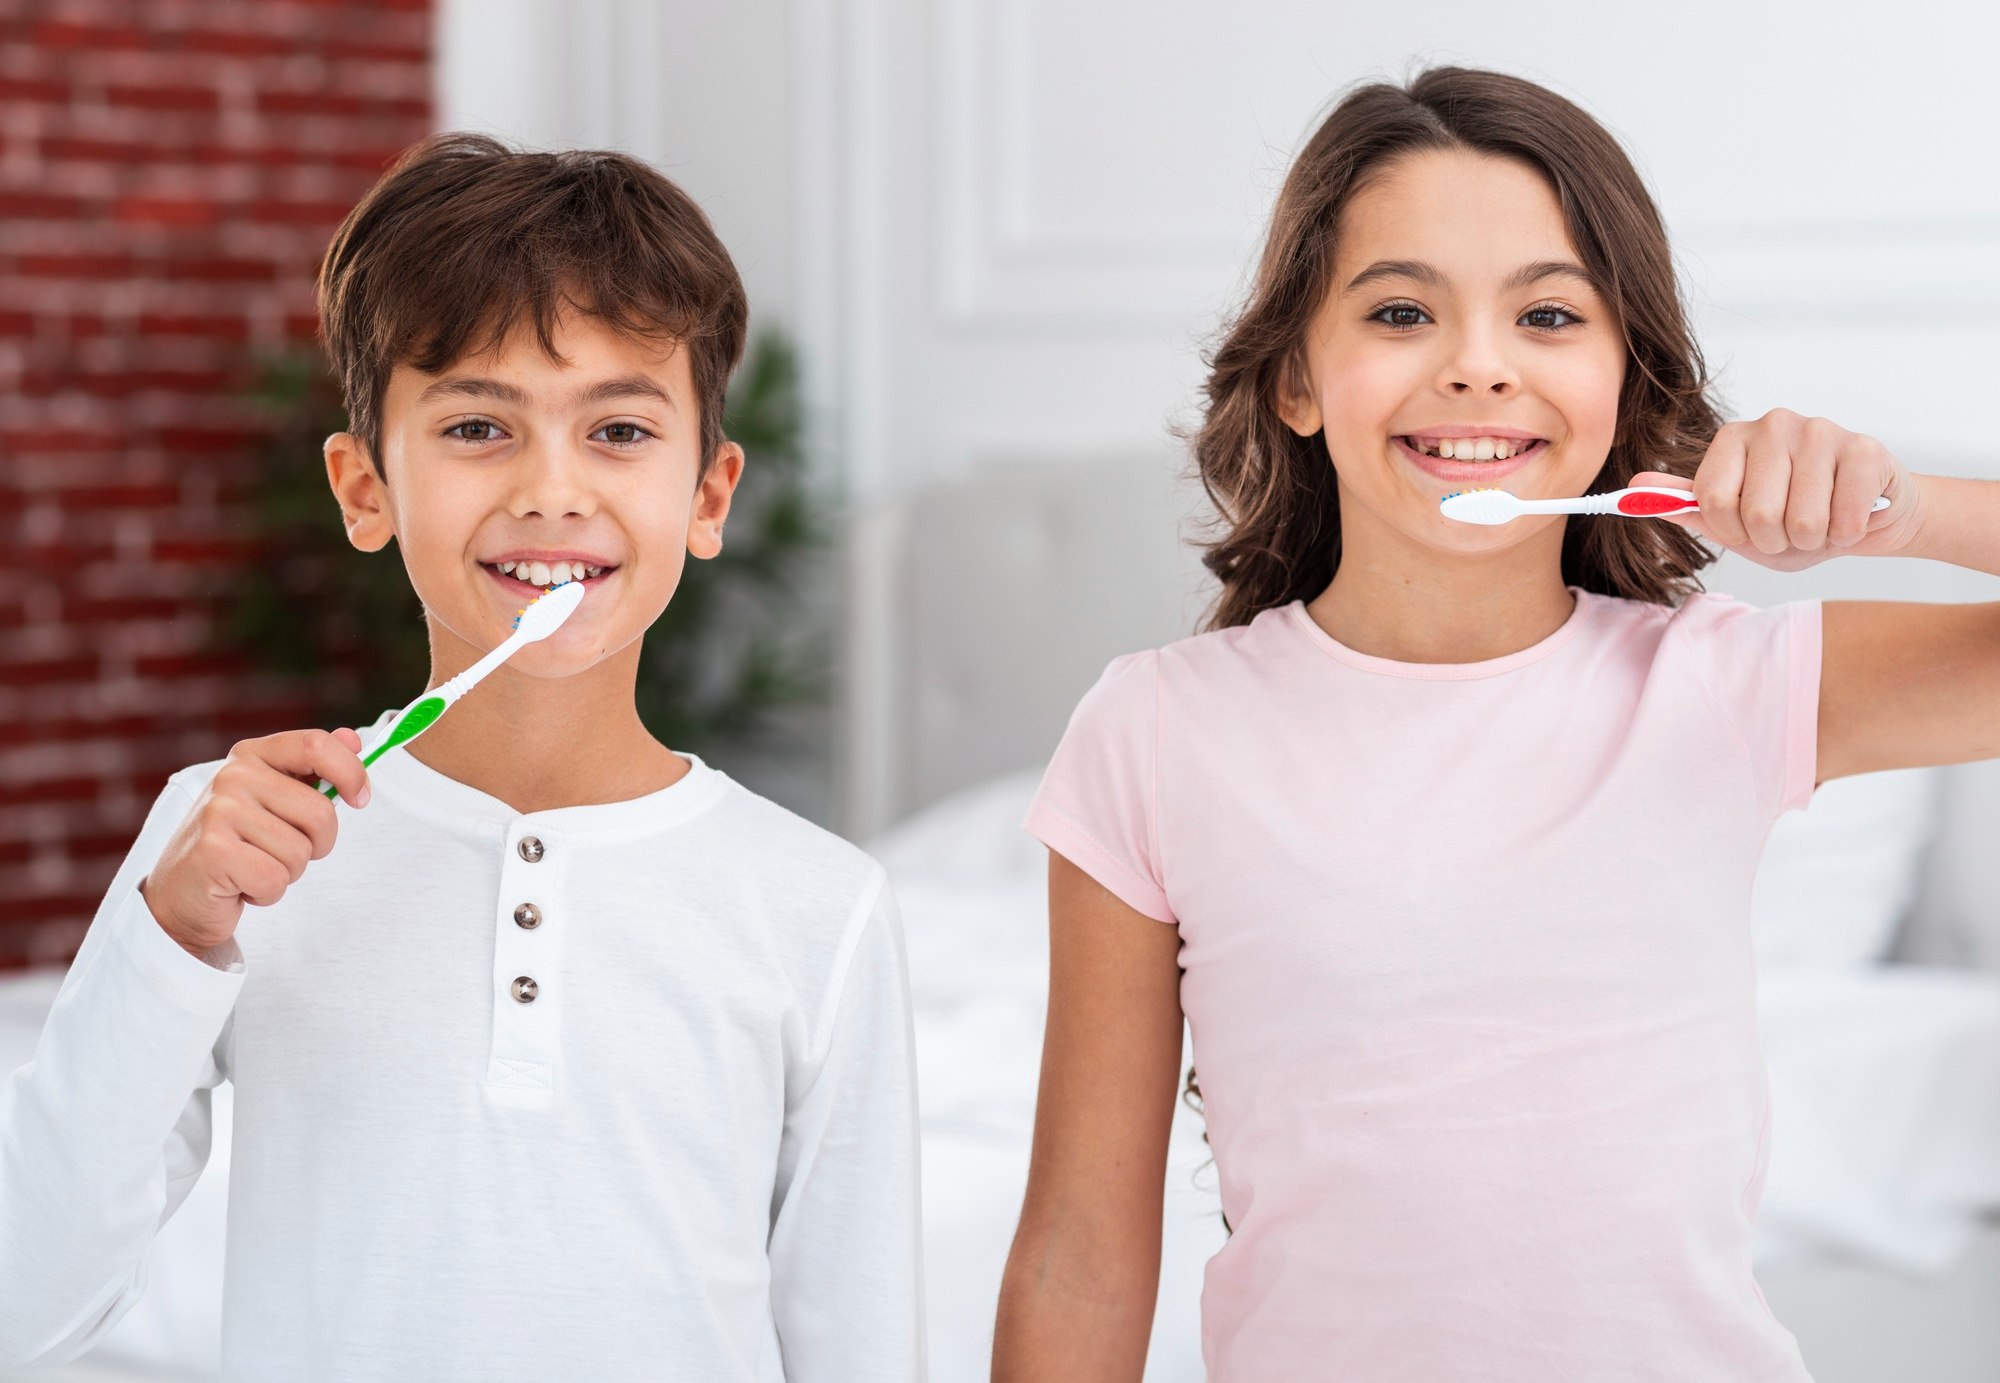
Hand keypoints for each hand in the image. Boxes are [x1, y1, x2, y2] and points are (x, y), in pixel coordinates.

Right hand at [140, 729, 369, 957]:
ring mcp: (219, 811)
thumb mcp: (275, 800)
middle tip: (284, 851)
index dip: (351, 773)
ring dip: (288, 872)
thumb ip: (315, 769)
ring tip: (254, 866)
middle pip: (320, 812)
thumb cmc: (240, 844)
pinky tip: (241, 885)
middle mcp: (233, 776)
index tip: (359, 799)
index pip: (316, 744)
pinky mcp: (213, 851)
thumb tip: (354, 738)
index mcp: (252, 755)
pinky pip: (276, 878)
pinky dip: (268, 892)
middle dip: (318, 844)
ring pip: (301, 851)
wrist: (182, 893)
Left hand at [1633, 408, 1923, 571]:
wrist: (1866, 517)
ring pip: (1802, 521)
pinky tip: (1850, 517)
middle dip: (1776, 540)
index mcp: (1733, 438)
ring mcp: (1821, 431)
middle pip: (1757, 514)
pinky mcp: (1864, 449)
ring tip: (1821, 522)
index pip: (1712, 501)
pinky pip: (1843, 519)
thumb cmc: (1794, 518)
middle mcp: (1774, 423)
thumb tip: (1632, 486)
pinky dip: (1846, 534)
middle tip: (1791, 529)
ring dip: (1813, 540)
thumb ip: (1685, 504)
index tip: (1748, 528)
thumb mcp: (1732, 520)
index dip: (1733, 531)